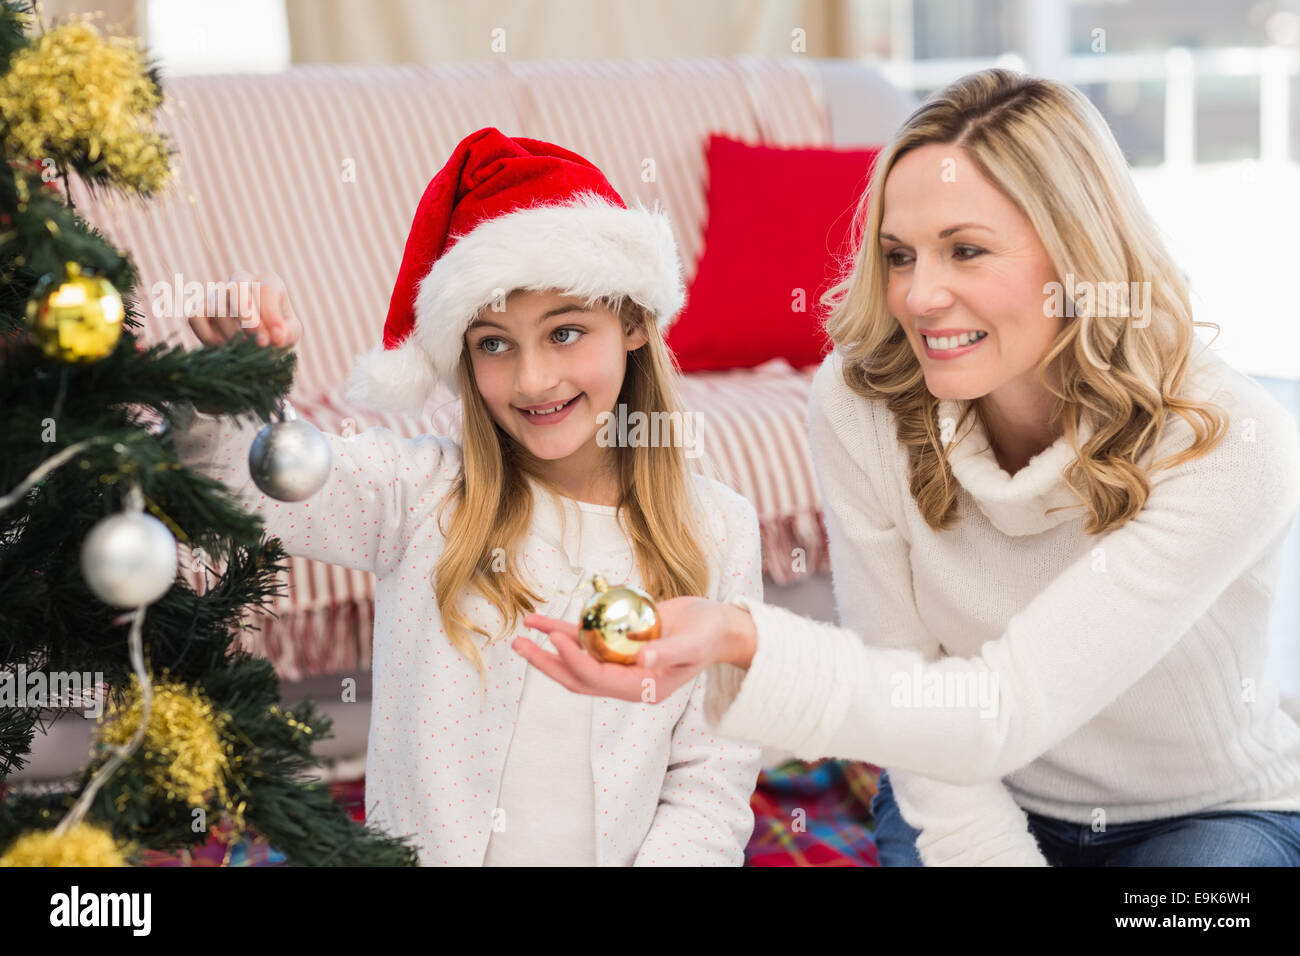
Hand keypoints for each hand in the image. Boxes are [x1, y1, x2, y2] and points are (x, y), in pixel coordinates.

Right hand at [187, 269, 301, 349]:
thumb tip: (276, 337)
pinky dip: (208, 336)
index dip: (270, 315)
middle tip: (259, 343)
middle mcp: (241, 281)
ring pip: (218, 308)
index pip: (265, 290)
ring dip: (233, 335)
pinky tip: (224, 347)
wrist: (258, 343)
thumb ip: (287, 333)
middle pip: (236, 288)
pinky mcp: (200, 308)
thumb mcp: (290, 333)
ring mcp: (218, 293)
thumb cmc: (277, 333)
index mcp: (268, 281)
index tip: (276, 339)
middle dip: (247, 317)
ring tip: (245, 350)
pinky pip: (196, 317)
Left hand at [512, 596, 753, 702]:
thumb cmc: (709, 634)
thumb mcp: (694, 643)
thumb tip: (641, 661)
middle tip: (519, 646)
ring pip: (577, 660)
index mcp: (641, 688)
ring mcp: (621, 663)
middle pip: (577, 677)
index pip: (598, 679)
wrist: (719, 627)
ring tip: (523, 632)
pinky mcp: (619, 644)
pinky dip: (566, 630)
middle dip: (547, 663)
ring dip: (549, 648)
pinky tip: (545, 620)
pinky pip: (588, 639)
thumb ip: (668, 653)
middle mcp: (625, 680)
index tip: (555, 638)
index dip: (574, 661)